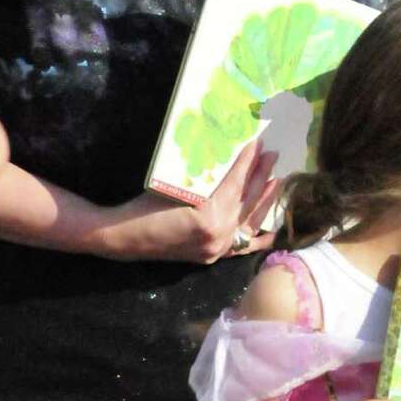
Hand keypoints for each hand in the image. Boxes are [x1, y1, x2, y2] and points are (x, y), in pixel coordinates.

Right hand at [98, 141, 281, 262]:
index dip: (247, 162)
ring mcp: (217, 249)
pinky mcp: (213, 256)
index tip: (257, 144)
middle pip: (246, 200)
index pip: (235, 183)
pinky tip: (273, 230)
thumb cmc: (144, 204)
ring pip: (248, 221)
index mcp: (210, 216)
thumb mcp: (177, 184)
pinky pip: (241, 247)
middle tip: (273, 155)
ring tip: (277, 180)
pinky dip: (257, 238)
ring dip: (263, 199)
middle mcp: (219, 235)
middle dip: (261, 175)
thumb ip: (206, 177)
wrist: (124, 237)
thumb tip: (228, 156)